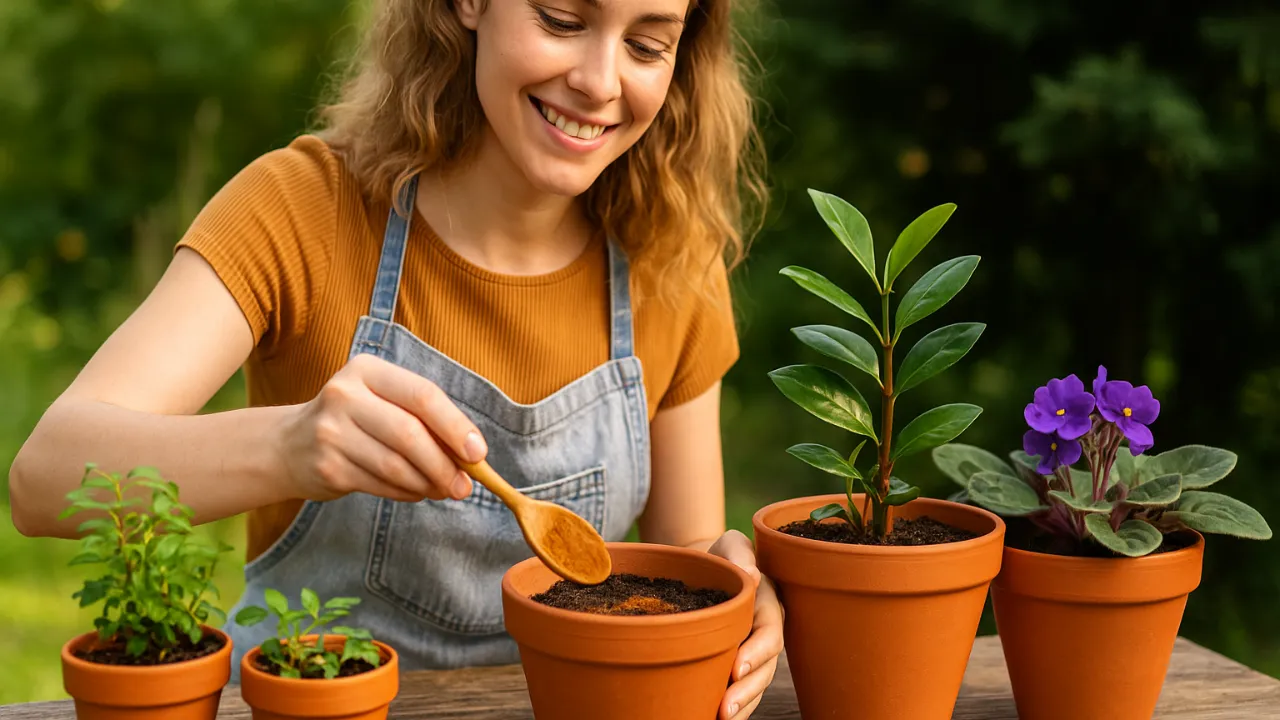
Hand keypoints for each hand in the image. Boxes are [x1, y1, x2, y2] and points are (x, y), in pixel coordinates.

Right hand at [279, 352, 486, 502]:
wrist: (288, 445)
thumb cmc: (354, 420)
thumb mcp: (381, 400)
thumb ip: (423, 418)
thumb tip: (471, 454)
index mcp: (367, 370)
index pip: (422, 395)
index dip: (455, 426)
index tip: (478, 453)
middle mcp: (344, 395)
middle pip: (410, 434)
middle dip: (445, 464)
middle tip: (464, 486)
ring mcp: (331, 432)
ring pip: (396, 465)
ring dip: (428, 483)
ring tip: (443, 489)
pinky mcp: (327, 467)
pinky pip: (380, 485)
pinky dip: (407, 493)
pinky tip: (416, 492)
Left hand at [707, 530, 784, 719]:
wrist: (708, 568)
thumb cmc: (721, 556)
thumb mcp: (731, 544)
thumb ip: (740, 553)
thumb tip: (753, 575)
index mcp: (769, 603)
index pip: (770, 632)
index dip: (757, 652)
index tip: (736, 668)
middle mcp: (766, 631)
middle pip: (765, 667)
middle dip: (748, 689)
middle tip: (724, 707)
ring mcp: (755, 650)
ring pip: (756, 683)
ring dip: (742, 704)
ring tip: (721, 719)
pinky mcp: (740, 662)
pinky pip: (743, 688)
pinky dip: (736, 707)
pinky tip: (716, 719)